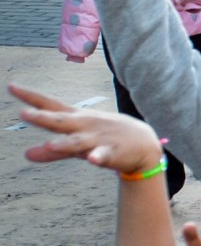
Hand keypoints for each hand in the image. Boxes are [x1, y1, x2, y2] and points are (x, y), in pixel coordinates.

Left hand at [12, 83, 161, 172]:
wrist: (143, 145)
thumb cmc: (104, 139)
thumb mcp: (77, 144)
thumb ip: (52, 151)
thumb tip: (26, 154)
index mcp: (75, 120)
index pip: (50, 106)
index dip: (30, 97)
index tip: (11, 86)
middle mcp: (84, 126)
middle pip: (61, 122)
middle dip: (44, 118)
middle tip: (24, 114)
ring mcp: (98, 139)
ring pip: (78, 142)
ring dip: (64, 143)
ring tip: (50, 144)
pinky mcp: (112, 153)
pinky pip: (104, 155)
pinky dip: (99, 156)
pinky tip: (93, 159)